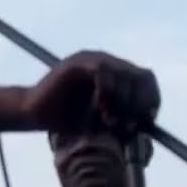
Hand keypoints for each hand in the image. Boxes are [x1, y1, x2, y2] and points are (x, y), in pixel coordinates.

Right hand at [22, 51, 159, 134]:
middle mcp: (105, 62)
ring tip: (110, 120)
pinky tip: (99, 109)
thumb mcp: (102, 121)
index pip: (146, 79)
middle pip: (140, 76)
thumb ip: (124, 117)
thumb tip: (150, 125)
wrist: (34, 114)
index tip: (146, 122)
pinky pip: (102, 71)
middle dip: (139, 104)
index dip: (151, 100)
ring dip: (122, 101)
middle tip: (127, 126)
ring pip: (124, 73)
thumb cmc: (67, 119)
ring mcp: (91, 59)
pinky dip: (106, 93)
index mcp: (114, 73)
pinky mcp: (76, 63)